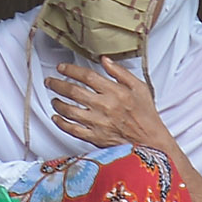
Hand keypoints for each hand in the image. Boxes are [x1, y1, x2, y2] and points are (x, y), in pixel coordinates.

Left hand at [45, 55, 170, 156]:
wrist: (151, 141)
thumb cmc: (146, 115)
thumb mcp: (139, 87)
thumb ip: (121, 72)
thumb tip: (105, 60)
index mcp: (115, 92)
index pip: (86, 76)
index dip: (70, 70)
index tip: (61, 68)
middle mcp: (104, 106)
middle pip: (73, 91)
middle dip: (57, 84)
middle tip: (50, 81)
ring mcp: (98, 123)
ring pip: (69, 110)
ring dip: (57, 103)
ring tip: (54, 99)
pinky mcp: (95, 138)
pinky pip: (72, 129)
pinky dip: (61, 122)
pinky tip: (56, 117)